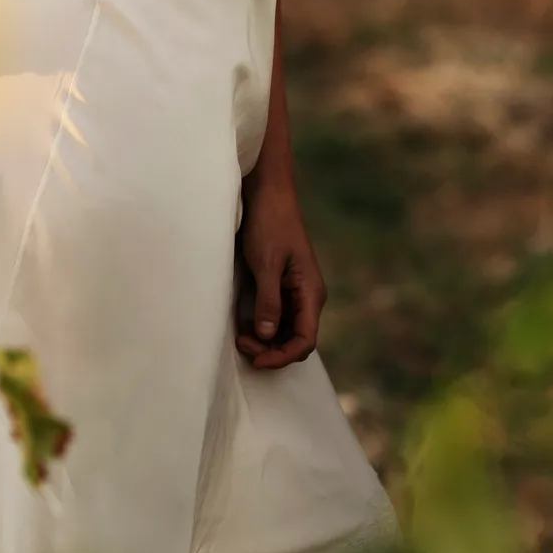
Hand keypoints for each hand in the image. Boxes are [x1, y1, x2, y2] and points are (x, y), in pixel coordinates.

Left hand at [236, 173, 325, 367]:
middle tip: (242, 343)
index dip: (282, 356)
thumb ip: (268, 301)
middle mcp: (307, 296)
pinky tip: (244, 324)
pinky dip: (261, 326)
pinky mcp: (281, 285)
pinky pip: (276, 316)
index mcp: (311, 292)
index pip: (305, 341)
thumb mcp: (266, 264)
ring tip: (241, 335)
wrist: (268, 193)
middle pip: (295, 340)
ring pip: (284, 331)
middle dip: (270, 350)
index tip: (257, 359)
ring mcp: (294, 291)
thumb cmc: (270, 224)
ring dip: (265, 340)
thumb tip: (267, 335)